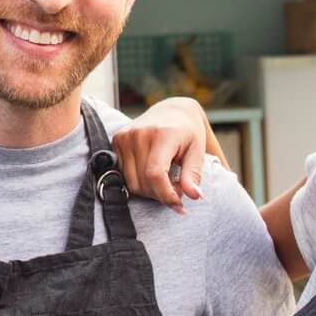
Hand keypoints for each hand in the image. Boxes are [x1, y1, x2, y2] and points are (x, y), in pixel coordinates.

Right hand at [112, 97, 211, 212]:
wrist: (172, 111)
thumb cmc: (188, 133)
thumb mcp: (198, 151)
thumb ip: (193, 174)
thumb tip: (195, 196)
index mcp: (163, 134)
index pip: (155, 174)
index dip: (166, 194)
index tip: (178, 204)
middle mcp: (140, 133)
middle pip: (143, 183)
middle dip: (161, 194)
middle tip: (176, 188)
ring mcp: (125, 136)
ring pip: (132, 183)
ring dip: (149, 191)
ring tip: (165, 181)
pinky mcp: (117, 140)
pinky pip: (123, 175)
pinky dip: (138, 182)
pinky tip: (151, 175)